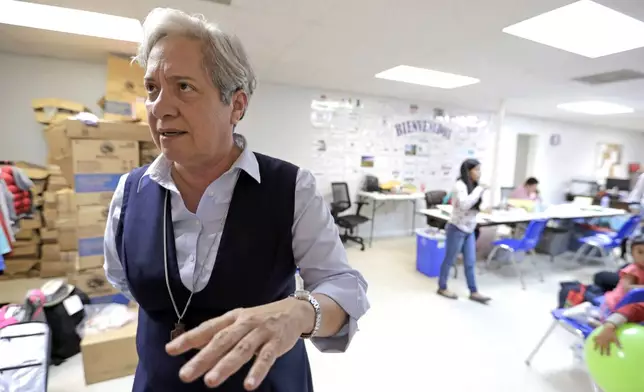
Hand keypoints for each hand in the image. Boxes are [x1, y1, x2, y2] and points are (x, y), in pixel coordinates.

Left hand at [166, 298, 313, 389]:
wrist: (295, 311)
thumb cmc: (261, 319)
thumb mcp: (239, 321)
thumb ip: (219, 333)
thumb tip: (193, 345)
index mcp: (232, 317)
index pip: (208, 328)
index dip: (189, 338)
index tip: (170, 350)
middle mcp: (245, 323)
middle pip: (222, 340)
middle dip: (203, 358)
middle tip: (185, 375)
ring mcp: (262, 332)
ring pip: (242, 349)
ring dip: (226, 365)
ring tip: (210, 382)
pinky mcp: (277, 342)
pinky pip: (267, 358)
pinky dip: (258, 371)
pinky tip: (249, 385)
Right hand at [593, 323, 620, 355]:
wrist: (609, 327)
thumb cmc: (613, 333)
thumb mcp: (616, 339)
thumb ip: (618, 344)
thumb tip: (621, 348)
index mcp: (607, 343)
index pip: (607, 349)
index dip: (607, 352)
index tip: (607, 355)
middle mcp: (603, 341)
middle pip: (602, 347)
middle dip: (601, 351)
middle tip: (601, 354)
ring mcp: (600, 338)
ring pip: (597, 344)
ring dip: (596, 347)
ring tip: (594, 349)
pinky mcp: (598, 335)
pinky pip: (595, 338)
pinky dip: (594, 339)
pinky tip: (593, 341)